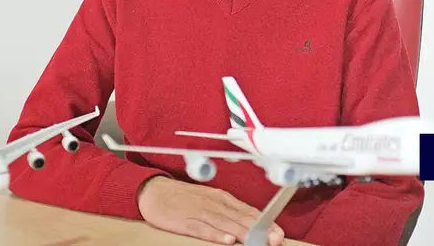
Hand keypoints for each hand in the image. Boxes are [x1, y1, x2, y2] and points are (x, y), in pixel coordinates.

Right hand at [138, 176, 284, 244]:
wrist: (155, 191)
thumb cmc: (184, 199)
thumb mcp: (210, 201)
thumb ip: (229, 212)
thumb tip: (251, 224)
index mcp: (222, 198)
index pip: (248, 211)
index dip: (265, 223)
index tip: (279, 233)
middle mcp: (214, 203)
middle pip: (240, 218)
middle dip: (259, 230)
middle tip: (274, 239)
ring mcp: (200, 212)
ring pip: (225, 223)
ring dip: (242, 233)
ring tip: (257, 242)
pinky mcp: (185, 221)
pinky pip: (203, 228)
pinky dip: (215, 234)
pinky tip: (226, 240)